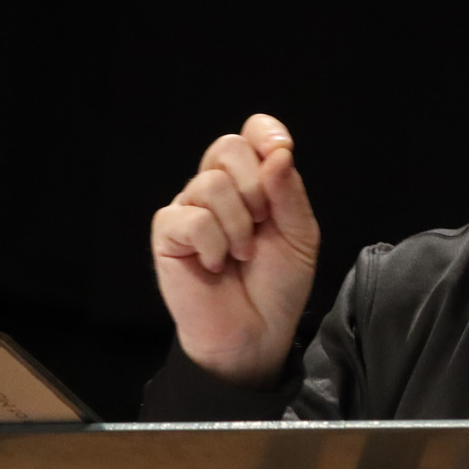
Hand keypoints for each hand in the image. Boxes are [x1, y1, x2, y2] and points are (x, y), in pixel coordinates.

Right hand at [150, 114, 319, 387]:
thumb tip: (278, 154)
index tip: (281, 151)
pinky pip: (192, 218)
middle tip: (264, 224)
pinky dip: (214, 244)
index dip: (265, 133)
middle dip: (256, 187)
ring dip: (239, 226)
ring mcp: (189, 208)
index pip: (250, 133)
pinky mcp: (168, 234)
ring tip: (243, 255)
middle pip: (227, 148)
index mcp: (251, 183)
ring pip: (212, 184)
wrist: (256, 335)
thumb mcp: (300, 236)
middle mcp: (217, 189)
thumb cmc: (276, 287)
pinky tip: (217, 265)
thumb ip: (289, 193)